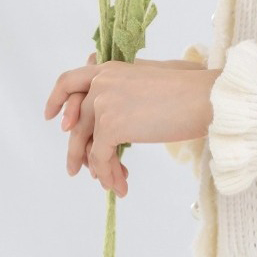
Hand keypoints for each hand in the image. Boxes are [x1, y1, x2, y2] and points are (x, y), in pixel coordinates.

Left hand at [45, 56, 218, 196]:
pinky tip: (119, 186)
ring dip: (98, 169)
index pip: (70, 82)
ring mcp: (103, 102)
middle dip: (77, 150)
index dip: (57, 100)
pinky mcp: (111, 125)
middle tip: (75, 171)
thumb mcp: (151, 82)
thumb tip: (121, 119)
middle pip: (77, 121)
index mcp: (109, 69)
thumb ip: (128, 92)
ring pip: (88, 143)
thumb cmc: (190, 91)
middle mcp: (101, 82)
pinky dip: (107, 174)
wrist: (204, 99)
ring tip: (110, 186)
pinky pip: (100, 156)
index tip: (52, 119)